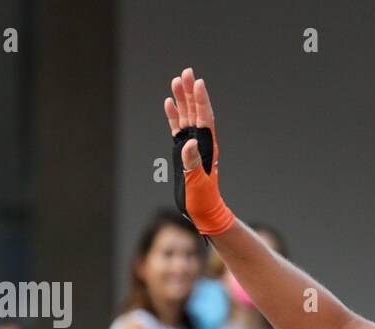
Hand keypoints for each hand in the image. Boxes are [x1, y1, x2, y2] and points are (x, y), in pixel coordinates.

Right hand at [164, 67, 235, 235]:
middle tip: (186, 72)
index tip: (197, 82)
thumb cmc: (203, 199)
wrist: (204, 210)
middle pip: (195, 112)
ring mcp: (191, 146)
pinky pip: (178, 129)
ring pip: (186, 117)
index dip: (200, 100)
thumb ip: (192, 162)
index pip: (204, 118)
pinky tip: (169, 104)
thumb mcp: (197, 182)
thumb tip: (189, 143)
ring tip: (176, 81)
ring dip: (182, 100)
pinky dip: (173, 116)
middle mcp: (200, 143)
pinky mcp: (182, 151)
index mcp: (206, 147)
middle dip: (191, 92)